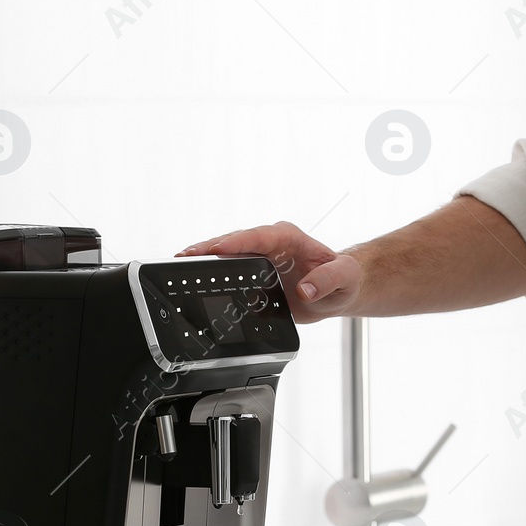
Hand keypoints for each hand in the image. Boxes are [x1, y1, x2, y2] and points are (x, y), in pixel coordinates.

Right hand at [177, 221, 359, 322]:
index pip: (259, 235)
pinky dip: (212, 271)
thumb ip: (328, 281)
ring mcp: (259, 255)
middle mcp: (271, 242)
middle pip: (235, 241)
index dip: (237, 241)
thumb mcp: (344, 279)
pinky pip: (229, 267)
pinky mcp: (253, 270)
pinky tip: (194, 276)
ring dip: (204, 257)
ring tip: (180, 262)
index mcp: (290, 237)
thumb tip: (306, 289)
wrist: (340, 290)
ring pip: (227, 253)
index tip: (218, 248)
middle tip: (185, 255)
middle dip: (209, 247)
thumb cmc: (345, 279)